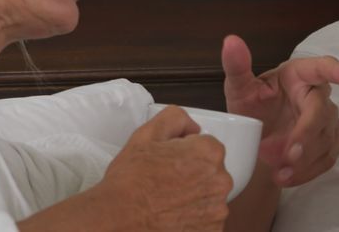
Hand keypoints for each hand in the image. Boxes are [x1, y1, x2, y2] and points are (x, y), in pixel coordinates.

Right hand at [97, 105, 231, 230]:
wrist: (118, 219)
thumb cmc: (130, 181)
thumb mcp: (146, 134)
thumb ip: (175, 118)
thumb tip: (192, 127)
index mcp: (209, 153)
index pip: (207, 146)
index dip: (186, 152)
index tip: (171, 162)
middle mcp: (221, 181)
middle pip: (212, 171)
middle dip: (193, 174)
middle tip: (167, 181)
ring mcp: (218, 210)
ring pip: (210, 196)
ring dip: (195, 197)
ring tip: (168, 200)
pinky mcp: (213, 231)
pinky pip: (208, 219)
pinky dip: (194, 218)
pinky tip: (173, 215)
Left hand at [221, 34, 338, 186]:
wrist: (256, 136)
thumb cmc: (252, 104)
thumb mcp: (239, 87)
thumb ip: (236, 65)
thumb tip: (231, 41)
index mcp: (299, 74)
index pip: (323, 68)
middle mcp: (317, 94)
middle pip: (322, 112)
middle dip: (306, 134)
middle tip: (289, 155)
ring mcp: (327, 120)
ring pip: (326, 139)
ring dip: (304, 159)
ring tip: (278, 172)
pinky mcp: (329, 142)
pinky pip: (326, 158)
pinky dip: (307, 171)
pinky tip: (287, 177)